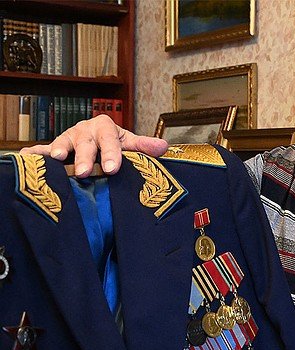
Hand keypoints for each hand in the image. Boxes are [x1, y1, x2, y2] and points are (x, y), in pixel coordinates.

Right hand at [20, 115, 167, 177]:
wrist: (96, 141)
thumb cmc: (114, 144)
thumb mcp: (129, 144)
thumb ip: (143, 146)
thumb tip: (163, 147)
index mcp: (104, 127)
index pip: (109, 139)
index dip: (111, 153)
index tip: (113, 168)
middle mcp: (84, 130)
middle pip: (84, 143)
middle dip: (84, 157)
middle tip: (82, 172)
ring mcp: (67, 139)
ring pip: (62, 144)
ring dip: (58, 150)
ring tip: (55, 159)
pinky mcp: (53, 148)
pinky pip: (41, 150)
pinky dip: (34, 154)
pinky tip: (27, 157)